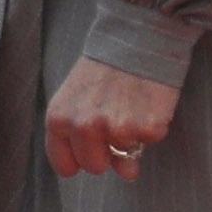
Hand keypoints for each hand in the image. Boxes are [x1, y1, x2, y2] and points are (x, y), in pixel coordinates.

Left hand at [43, 54, 180, 180]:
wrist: (137, 39)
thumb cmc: (104, 69)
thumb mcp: (78, 98)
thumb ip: (86, 138)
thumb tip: (126, 172)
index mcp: (58, 119)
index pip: (64, 165)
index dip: (79, 161)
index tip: (90, 151)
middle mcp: (83, 127)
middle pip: (95, 166)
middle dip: (106, 153)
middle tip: (114, 122)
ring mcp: (115, 129)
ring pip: (125, 156)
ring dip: (131, 137)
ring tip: (130, 105)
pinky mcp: (146, 128)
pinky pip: (151, 140)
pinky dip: (153, 126)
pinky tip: (147, 102)